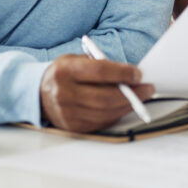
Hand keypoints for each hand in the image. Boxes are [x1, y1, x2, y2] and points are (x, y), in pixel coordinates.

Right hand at [40, 54, 154, 132]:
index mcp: (65, 71)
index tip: (138, 74)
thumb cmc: (66, 73)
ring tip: (141, 97)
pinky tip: (125, 106)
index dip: (122, 73)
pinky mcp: (73, 127)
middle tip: (148, 88)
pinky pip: (101, 122)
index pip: (100, 71)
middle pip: (105, 96)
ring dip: (128, 105)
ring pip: (106, 112)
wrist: (39, 93)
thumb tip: (131, 74)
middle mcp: (64, 93)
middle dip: (132, 93)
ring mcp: (67, 113)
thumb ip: (101, 65)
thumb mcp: (77, 60)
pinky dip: (117, 114)